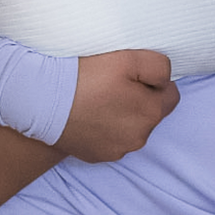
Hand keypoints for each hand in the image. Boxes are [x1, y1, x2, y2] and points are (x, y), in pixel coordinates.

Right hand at [58, 50, 179, 161]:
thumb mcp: (128, 58)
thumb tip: (165, 80)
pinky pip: (110, 140)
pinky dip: (103, 129)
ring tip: (98, 99)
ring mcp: (117, 150)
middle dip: (138, 100)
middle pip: (149, 114)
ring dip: (121, 116)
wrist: (43, 99)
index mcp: (150, 113)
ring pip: (130, 128)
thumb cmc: (85, 77)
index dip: (153, 82)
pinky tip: (88, 114)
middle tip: (112, 85)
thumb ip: (159, 67)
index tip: (131, 75)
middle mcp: (138, 138)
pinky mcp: (97, 156)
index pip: (170, 94)